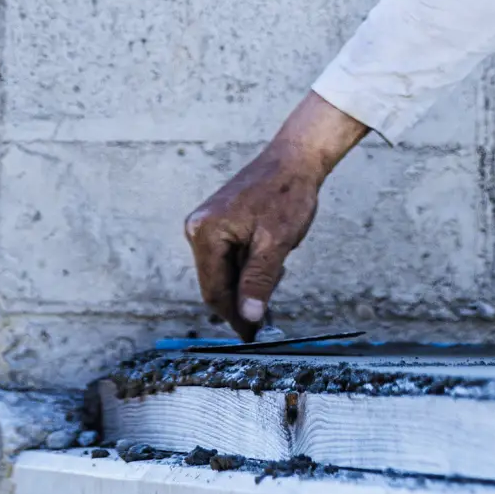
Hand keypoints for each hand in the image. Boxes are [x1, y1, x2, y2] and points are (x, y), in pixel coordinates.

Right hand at [183, 91, 367, 339]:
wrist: (296, 158)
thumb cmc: (287, 194)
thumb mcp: (276, 243)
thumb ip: (259, 282)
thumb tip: (249, 317)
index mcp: (205, 233)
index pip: (214, 290)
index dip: (234, 316)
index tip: (253, 335)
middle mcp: (198, 228)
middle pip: (217, 282)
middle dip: (244, 297)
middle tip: (271, 311)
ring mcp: (207, 225)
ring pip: (225, 271)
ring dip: (249, 280)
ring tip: (279, 265)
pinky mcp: (219, 222)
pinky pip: (230, 256)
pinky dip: (250, 265)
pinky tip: (272, 257)